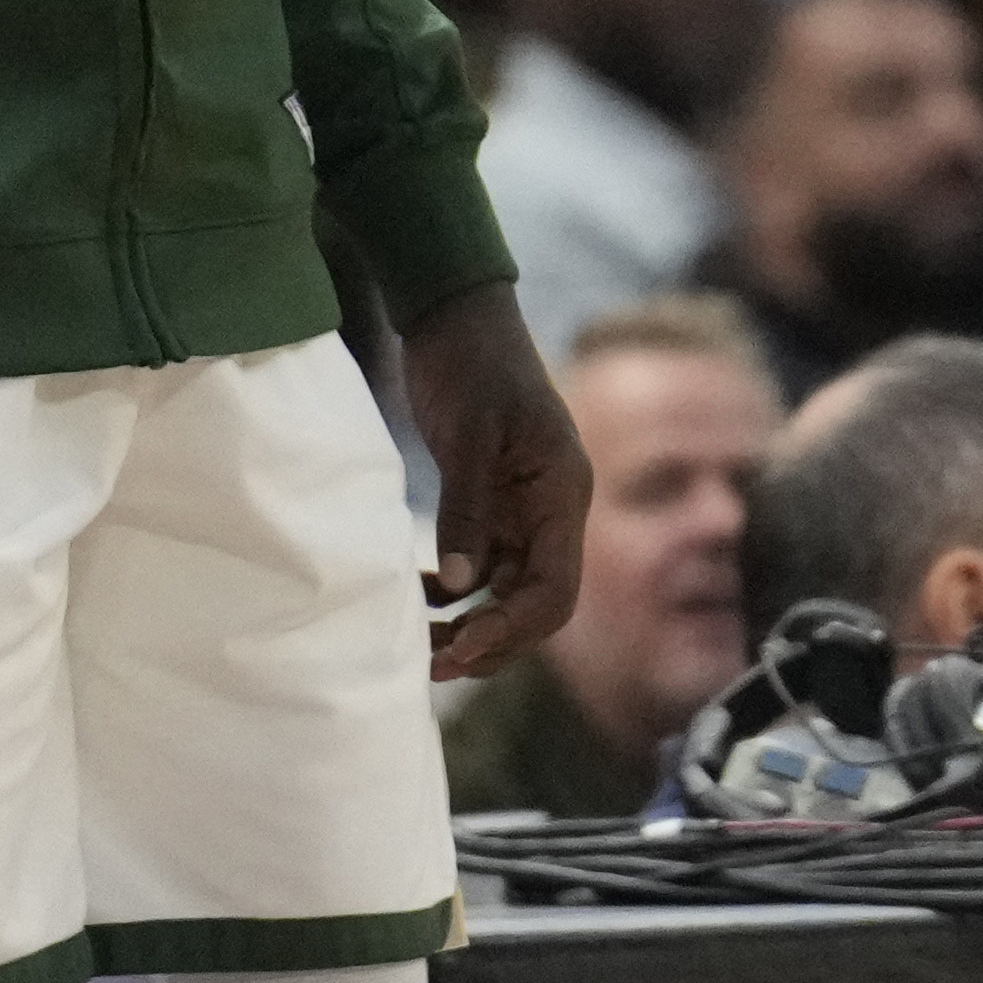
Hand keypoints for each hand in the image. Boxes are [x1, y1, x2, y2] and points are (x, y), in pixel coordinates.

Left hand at [400, 285, 588, 682]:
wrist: (458, 315)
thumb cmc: (473, 363)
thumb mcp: (469, 435)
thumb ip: (467, 511)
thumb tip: (461, 588)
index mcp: (563, 493)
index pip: (555, 589)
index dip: (511, 629)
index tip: (458, 649)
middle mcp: (553, 509)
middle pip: (538, 604)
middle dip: (492, 641)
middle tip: (432, 666)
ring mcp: (525, 508)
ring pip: (510, 591)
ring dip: (471, 623)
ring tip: (419, 647)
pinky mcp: (495, 503)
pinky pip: (486, 568)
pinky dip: (457, 592)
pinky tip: (419, 594)